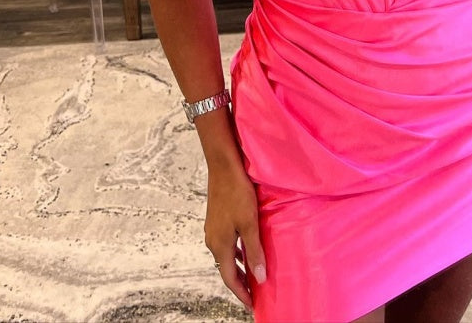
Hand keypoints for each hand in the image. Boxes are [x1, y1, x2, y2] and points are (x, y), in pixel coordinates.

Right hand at [204, 159, 266, 309]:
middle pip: (226, 269)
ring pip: (225, 256)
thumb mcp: (250, 223)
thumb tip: (259, 278)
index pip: (230, 278)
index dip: (241, 293)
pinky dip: (235, 253)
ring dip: (238, 268)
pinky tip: (245, 250)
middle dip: (240, 283)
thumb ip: (254, 251)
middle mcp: (212, 240)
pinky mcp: (215, 220)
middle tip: (254, 294)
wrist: (223, 166)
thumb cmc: (237, 193)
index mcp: (219, 245)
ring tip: (252, 276)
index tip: (252, 305)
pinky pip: (225, 244)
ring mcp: (212, 230)